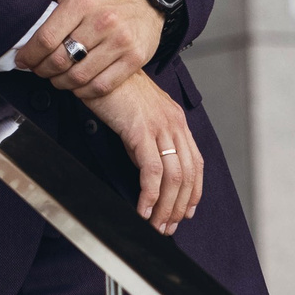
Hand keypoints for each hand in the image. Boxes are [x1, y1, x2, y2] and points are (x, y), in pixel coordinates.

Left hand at [6, 0, 161, 98]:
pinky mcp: (134, 58)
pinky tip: (77, 84)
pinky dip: (84, 91)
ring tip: (56, 77)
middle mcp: (102, 21)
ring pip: (79, 77)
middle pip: (60, 60)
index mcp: (82, 1)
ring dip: (60, 83)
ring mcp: (120, 41)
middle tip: (38, 70)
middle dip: (42, 70)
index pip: (46, 39)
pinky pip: (101, 86)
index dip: (29, 55)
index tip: (22, 60)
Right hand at [83, 73, 202, 234]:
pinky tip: (143, 209)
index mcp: (176, 120)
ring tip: (155, 226)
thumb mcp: (139, 116)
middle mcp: (174, 124)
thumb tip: (147, 169)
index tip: (185, 212)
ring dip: (165, 207)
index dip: (193, 191)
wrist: (99, 66)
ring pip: (173, 177)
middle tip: (167, 228)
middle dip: (178, 207)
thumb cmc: (114, 90)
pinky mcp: (141, 130)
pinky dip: (149, 196)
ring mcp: (160, 126)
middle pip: (186, 175)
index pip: (195, 163)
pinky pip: (151, 171)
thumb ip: (148, 140)